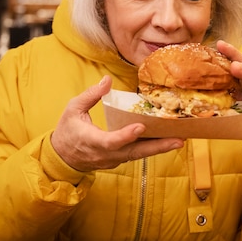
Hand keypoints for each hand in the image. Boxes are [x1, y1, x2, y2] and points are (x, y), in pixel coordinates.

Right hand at [51, 76, 183, 170]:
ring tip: (179, 140)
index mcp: (91, 140)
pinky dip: (152, 148)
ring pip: (139, 155)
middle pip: (134, 152)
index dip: (125, 135)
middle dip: (157, 147)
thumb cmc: (67, 130)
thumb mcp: (73, 109)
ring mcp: (113, 160)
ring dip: (159, 148)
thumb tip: (107, 80)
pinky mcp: (119, 160)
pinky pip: (137, 154)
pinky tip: (166, 140)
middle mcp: (105, 154)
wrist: (62, 157)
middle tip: (178, 140)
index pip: (110, 141)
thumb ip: (91, 95)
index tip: (140, 126)